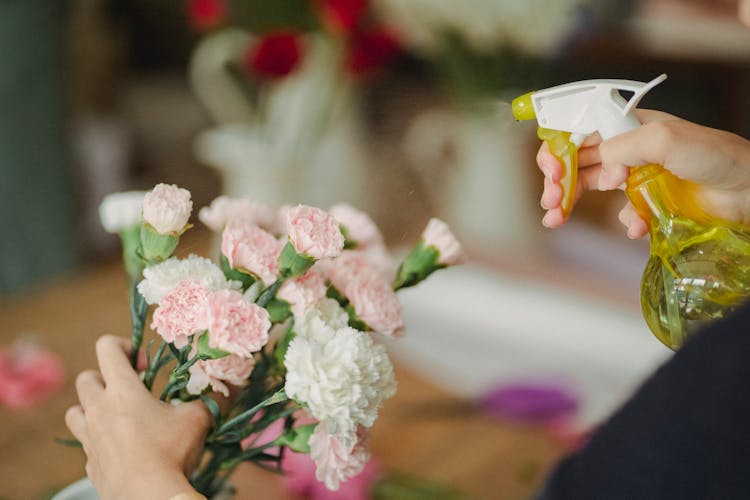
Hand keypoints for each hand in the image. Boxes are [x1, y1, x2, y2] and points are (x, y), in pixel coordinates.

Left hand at [65, 335, 210, 499]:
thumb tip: (234, 382)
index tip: (145, 364)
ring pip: (76, 411)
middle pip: (86, 378)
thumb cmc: (170, 453)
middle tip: (133, 389)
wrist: (147, 497)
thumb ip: (213, 398)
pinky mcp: (90, 462)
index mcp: (122, 391)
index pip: (106, 347)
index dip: (125, 346)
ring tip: (119, 415)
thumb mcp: (198, 419)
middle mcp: (99, 409)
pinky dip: (100, 439)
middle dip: (106, 377)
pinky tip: (124, 446)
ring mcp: (90, 437)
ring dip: (93, 407)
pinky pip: (87, 442)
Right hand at [537, 110, 749, 237]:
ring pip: (588, 185)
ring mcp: (635, 174)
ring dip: (569, 202)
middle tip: (550, 201)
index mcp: (627, 124)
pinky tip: (634, 226)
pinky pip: (622, 212)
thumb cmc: (714, 156)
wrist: (748, 189)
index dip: (558, 147)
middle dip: (557, 179)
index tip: (551, 169)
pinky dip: (623, 221)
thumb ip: (623, 148)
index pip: (578, 129)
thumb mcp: (663, 138)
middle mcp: (626, 146)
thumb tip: (602, 171)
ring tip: (556, 218)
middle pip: (576, 159)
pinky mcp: (647, 201)